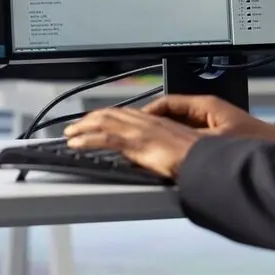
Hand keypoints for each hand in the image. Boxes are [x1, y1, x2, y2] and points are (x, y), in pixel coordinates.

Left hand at [64, 108, 199, 178]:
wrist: (205, 160)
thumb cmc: (197, 156)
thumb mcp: (175, 148)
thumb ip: (158, 148)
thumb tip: (145, 155)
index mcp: (154, 121)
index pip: (123, 114)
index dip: (105, 116)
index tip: (93, 121)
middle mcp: (144, 121)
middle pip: (109, 115)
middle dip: (89, 120)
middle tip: (75, 127)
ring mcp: (139, 131)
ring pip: (103, 123)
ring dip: (83, 128)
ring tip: (70, 135)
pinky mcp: (135, 143)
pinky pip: (104, 139)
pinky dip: (87, 140)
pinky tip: (76, 144)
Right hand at [144, 95, 274, 144]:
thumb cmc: (258, 143)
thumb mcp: (216, 141)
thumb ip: (187, 140)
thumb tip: (162, 139)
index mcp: (207, 105)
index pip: (168, 102)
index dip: (148, 112)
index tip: (135, 122)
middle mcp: (210, 113)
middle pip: (172, 114)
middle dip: (154, 124)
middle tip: (135, 134)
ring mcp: (214, 125)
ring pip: (181, 127)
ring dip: (166, 136)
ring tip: (149, 146)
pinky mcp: (220, 140)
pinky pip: (191, 139)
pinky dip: (179, 145)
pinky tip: (172, 158)